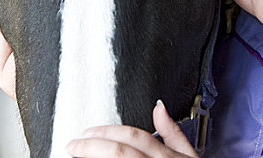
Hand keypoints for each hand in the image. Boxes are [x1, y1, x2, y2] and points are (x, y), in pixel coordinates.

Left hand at [67, 100, 197, 157]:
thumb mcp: (187, 156)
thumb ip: (172, 132)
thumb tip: (159, 108)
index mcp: (167, 156)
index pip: (134, 137)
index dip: (108, 131)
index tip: (88, 132)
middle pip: (120, 151)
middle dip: (93, 145)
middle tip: (75, 144)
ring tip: (77, 157)